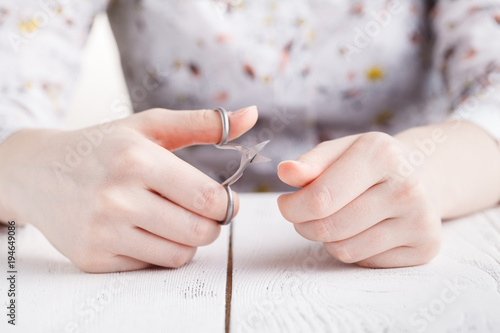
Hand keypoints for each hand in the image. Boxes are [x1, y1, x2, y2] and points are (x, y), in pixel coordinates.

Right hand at [0, 106, 257, 271]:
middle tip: (203, 213)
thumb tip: (253, 114)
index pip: (208, 199)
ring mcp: (102, 231)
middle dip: (212, 224)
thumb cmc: (104, 146)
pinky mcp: (93, 257)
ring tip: (175, 219)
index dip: (227, 204)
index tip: (224, 201)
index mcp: (137, 160)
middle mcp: (117, 198)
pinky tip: (146, 230)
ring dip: (189, 240)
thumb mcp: (149, 126)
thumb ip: (204, 123)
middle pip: (200, 231)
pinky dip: (159, 251)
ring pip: (180, 254)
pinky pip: (151, 265)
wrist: (40, 172)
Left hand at [277, 132, 441, 267]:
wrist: (422, 175)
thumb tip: (285, 172)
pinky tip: (362, 230)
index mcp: (381, 155)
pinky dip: (352, 251)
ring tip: (336, 219)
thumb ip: (310, 163)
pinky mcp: (426, 248)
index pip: (319, 199)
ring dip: (327, 240)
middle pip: (328, 227)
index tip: (286, 203)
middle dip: (304, 224)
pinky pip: (365, 262)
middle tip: (305, 215)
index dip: (292, 207)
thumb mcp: (340, 151)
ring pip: (344, 250)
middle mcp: (407, 187)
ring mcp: (421, 220)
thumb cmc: (370, 164)